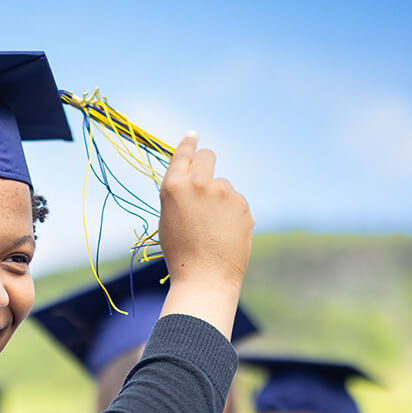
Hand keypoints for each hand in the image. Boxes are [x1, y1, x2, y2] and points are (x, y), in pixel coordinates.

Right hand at [157, 131, 252, 291]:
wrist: (205, 277)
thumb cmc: (181, 253)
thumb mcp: (169, 218)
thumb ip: (181, 195)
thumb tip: (198, 181)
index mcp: (173, 187)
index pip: (181, 154)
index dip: (188, 143)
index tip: (193, 135)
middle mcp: (198, 183)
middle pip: (207, 156)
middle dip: (207, 163)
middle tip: (206, 182)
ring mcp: (222, 192)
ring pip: (223, 185)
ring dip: (220, 199)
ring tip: (213, 228)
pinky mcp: (242, 203)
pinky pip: (236, 202)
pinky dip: (233, 214)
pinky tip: (226, 234)